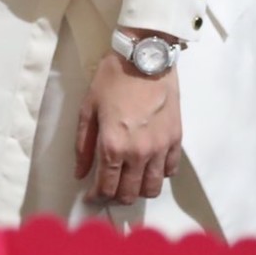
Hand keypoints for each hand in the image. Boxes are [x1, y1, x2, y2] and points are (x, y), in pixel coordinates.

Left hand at [75, 50, 182, 205]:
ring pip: (152, 188)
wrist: (145, 58)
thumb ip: (83, 145)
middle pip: (130, 194)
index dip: (96, 196)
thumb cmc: (112, 79)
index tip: (91, 196)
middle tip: (110, 189)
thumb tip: (80, 173)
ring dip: (139, 190)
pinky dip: (159, 174)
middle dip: (116, 197)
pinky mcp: (175, 140)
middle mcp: (138, 153)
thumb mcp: (88, 109)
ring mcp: (160, 148)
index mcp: (112, 146)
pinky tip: (149, 166)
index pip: (105, 187)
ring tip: (130, 181)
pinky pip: (170, 171)